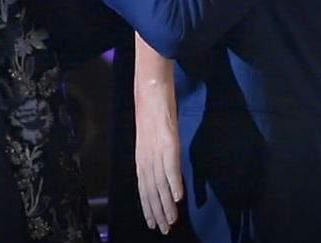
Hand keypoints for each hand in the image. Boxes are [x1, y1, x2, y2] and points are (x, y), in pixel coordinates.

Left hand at [135, 77, 183, 233]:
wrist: (151, 91)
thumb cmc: (152, 113)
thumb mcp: (151, 139)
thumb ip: (155, 156)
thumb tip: (162, 173)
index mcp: (141, 158)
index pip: (144, 189)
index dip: (148, 207)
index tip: (153, 223)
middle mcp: (146, 158)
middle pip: (151, 191)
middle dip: (157, 212)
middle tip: (164, 229)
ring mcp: (157, 151)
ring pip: (161, 184)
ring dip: (167, 205)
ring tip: (172, 220)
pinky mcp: (169, 143)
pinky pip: (171, 168)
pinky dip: (174, 184)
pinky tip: (179, 197)